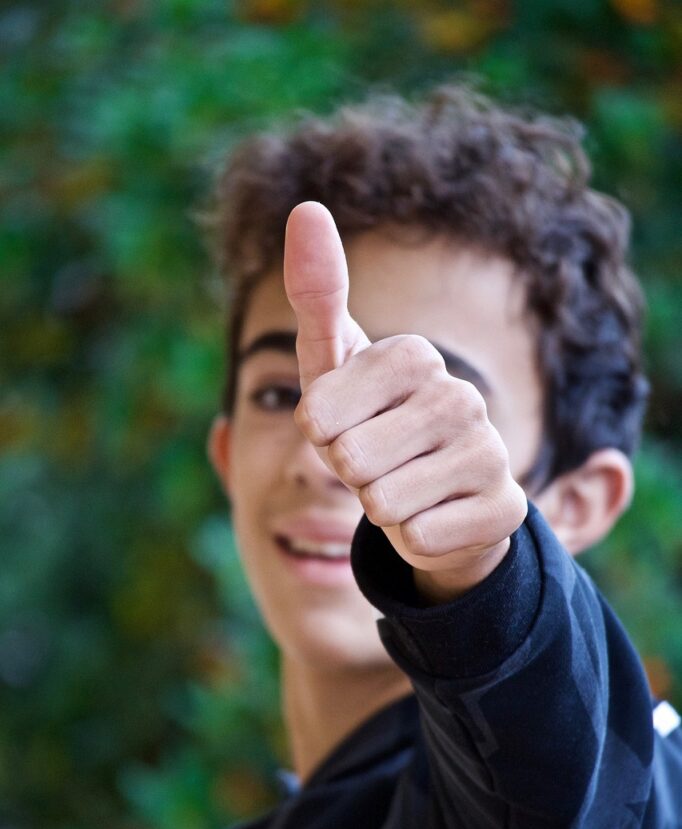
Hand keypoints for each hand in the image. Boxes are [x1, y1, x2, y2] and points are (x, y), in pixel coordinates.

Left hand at [283, 202, 526, 603]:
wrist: (424, 495)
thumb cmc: (365, 426)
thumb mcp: (329, 367)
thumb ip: (316, 296)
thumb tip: (306, 208)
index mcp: (413, 356)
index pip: (319, 412)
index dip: (317, 434)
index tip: (341, 426)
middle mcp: (461, 396)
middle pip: (353, 461)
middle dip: (347, 475)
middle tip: (372, 464)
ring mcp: (492, 452)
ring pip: (385, 503)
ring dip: (378, 509)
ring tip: (400, 489)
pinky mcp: (507, 508)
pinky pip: (421, 538)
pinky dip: (410, 539)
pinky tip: (431, 517)